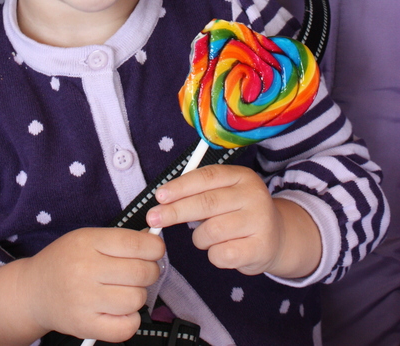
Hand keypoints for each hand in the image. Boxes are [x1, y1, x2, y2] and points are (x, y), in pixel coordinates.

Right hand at [23, 227, 163, 341]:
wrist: (34, 290)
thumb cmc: (66, 261)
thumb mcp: (88, 238)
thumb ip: (121, 239)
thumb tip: (155, 242)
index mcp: (88, 242)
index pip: (136, 243)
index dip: (155, 247)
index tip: (155, 250)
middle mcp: (85, 270)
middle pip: (141, 272)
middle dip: (150, 271)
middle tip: (141, 272)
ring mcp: (84, 300)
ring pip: (137, 299)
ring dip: (139, 295)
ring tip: (126, 290)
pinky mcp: (85, 326)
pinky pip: (126, 327)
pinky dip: (131, 319)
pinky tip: (120, 310)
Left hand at [145, 165, 320, 278]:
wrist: (277, 237)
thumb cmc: (238, 213)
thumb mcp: (225, 193)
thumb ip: (199, 192)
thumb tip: (163, 200)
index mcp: (242, 176)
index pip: (207, 177)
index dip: (180, 186)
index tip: (159, 196)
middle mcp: (254, 195)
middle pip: (206, 203)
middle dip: (175, 211)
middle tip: (153, 218)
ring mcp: (260, 221)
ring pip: (211, 231)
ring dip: (199, 238)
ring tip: (206, 237)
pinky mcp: (261, 247)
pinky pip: (222, 254)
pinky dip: (213, 255)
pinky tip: (222, 250)